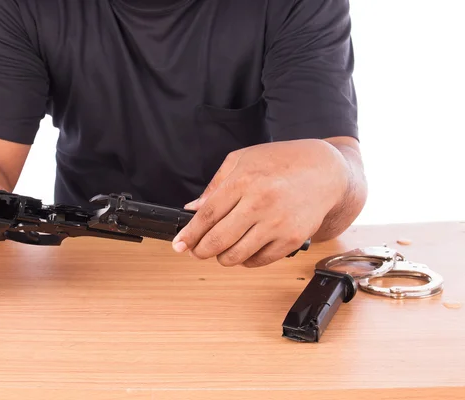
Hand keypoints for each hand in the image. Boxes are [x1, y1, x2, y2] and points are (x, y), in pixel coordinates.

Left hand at [172, 139, 349, 266]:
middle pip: (217, 240)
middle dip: (200, 251)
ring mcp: (278, 224)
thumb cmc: (282, 162)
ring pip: (236, 256)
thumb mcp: (242, 160)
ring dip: (222, 258)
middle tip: (196, 251)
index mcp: (243, 181)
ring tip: (220, 250)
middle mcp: (260, 203)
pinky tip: (244, 249)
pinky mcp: (293, 239)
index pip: (206, 216)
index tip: (179, 245)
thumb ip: (215, 185)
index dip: (189, 235)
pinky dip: (245, 260)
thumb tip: (193, 209)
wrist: (326, 171)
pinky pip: (259, 261)